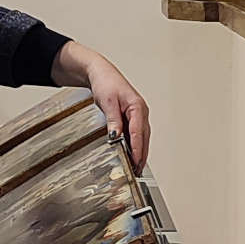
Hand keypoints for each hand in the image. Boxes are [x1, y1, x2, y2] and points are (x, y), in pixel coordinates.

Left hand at [51, 42, 149, 172]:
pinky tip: (132, 154)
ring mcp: (138, 115)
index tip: (135, 161)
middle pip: (144, 137)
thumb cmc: (106, 83)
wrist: (101, 73)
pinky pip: (136, 134)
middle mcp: (141, 112)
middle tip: (137, 170)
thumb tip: (116, 136)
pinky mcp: (132, 117)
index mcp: (137, 107)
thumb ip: (113, 120)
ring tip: (136, 166)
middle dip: (142, 154)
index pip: (138, 132)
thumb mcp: (107, 102)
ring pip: (142, 137)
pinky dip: (135, 145)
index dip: (137, 148)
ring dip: (140, 151)